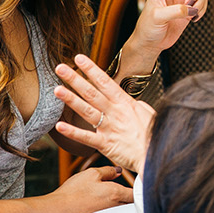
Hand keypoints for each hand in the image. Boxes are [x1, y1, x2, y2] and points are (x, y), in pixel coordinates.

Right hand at [46, 164, 132, 212]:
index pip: (136, 193)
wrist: (60, 209)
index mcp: (116, 193)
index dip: (140, 187)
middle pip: (131, 202)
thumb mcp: (92, 174)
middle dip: (132, 196)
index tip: (140, 182)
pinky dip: (111, 208)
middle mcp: (116, 206)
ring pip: (121, 208)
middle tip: (130, 188)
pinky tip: (101, 202)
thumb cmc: (75, 191)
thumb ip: (108, 171)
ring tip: (113, 195)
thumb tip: (118, 171)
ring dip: (121, 202)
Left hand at [55, 53, 155, 174]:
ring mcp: (109, 128)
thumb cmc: (155, 135)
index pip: (105, 81)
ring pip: (87, 110)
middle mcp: (115, 112)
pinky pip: (86, 137)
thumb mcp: (149, 113)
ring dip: (71, 100)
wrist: (157, 154)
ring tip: (57, 90)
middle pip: (92, 92)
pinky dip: (72, 132)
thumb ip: (135, 105)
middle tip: (60, 68)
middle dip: (75, 79)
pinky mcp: (106, 145)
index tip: (79, 58)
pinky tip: (59, 126)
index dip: (91, 69)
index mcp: (125, 103)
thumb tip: (130, 101)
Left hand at [123, 0, 206, 71]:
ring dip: (201, 3)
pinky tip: (195, 18)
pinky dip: (203, 10)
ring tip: (192, 15)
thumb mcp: (157, 17)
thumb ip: (174, 11)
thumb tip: (190, 9)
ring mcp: (183, 0)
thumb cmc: (147, 28)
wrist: (151, 43)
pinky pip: (203, 3)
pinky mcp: (189, 10)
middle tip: (190, 5)